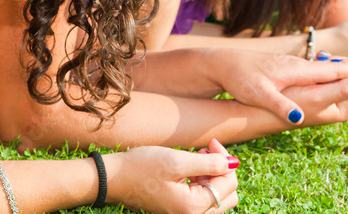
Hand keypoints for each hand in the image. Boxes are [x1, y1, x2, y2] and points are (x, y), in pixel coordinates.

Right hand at [105, 138, 238, 213]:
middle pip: (228, 194)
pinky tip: (190, 167)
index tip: (212, 141)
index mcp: (193, 208)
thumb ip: (208, 163)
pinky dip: (202, 181)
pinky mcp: (181, 209)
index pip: (229, 184)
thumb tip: (232, 163)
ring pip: (218, 196)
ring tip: (196, 157)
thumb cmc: (141, 168)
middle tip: (206, 150)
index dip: (225, 159)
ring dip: (212, 175)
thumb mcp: (176, 161)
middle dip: (222, 170)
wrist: (115, 178)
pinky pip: (204, 198)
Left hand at [207, 49, 347, 125]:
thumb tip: (298, 118)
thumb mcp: (258, 94)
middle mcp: (297, 65)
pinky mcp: (285, 66)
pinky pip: (315, 67)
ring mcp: (292, 64)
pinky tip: (331, 70)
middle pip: (333, 66)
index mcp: (295, 71)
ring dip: (345, 68)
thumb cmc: (240, 79)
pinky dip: (330, 68)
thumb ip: (280, 105)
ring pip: (325, 65)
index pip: (331, 72)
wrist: (223, 63)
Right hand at [278, 62, 347, 126]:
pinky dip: (328, 65)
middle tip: (324, 56)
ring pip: (343, 75)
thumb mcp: (318, 97)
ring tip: (320, 56)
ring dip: (335, 63)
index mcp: (345, 109)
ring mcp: (332, 98)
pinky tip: (317, 58)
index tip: (334, 57)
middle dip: (343, 64)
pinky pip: (332, 74)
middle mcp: (341, 105)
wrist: (268, 109)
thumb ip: (343, 90)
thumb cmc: (292, 103)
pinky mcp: (322, 91)